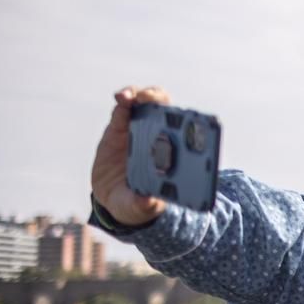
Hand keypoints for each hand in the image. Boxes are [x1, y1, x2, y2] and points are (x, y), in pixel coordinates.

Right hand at [91, 87, 171, 226]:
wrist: (116, 199)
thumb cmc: (136, 203)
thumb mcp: (140, 208)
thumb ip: (144, 205)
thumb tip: (149, 201)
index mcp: (173, 156)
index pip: (185, 133)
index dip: (186, 121)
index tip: (182, 118)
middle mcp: (160, 139)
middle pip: (167, 111)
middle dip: (161, 101)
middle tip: (152, 100)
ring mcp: (140, 131)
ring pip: (146, 104)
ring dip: (142, 95)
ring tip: (133, 97)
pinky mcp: (120, 128)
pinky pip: (123, 110)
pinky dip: (124, 100)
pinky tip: (121, 98)